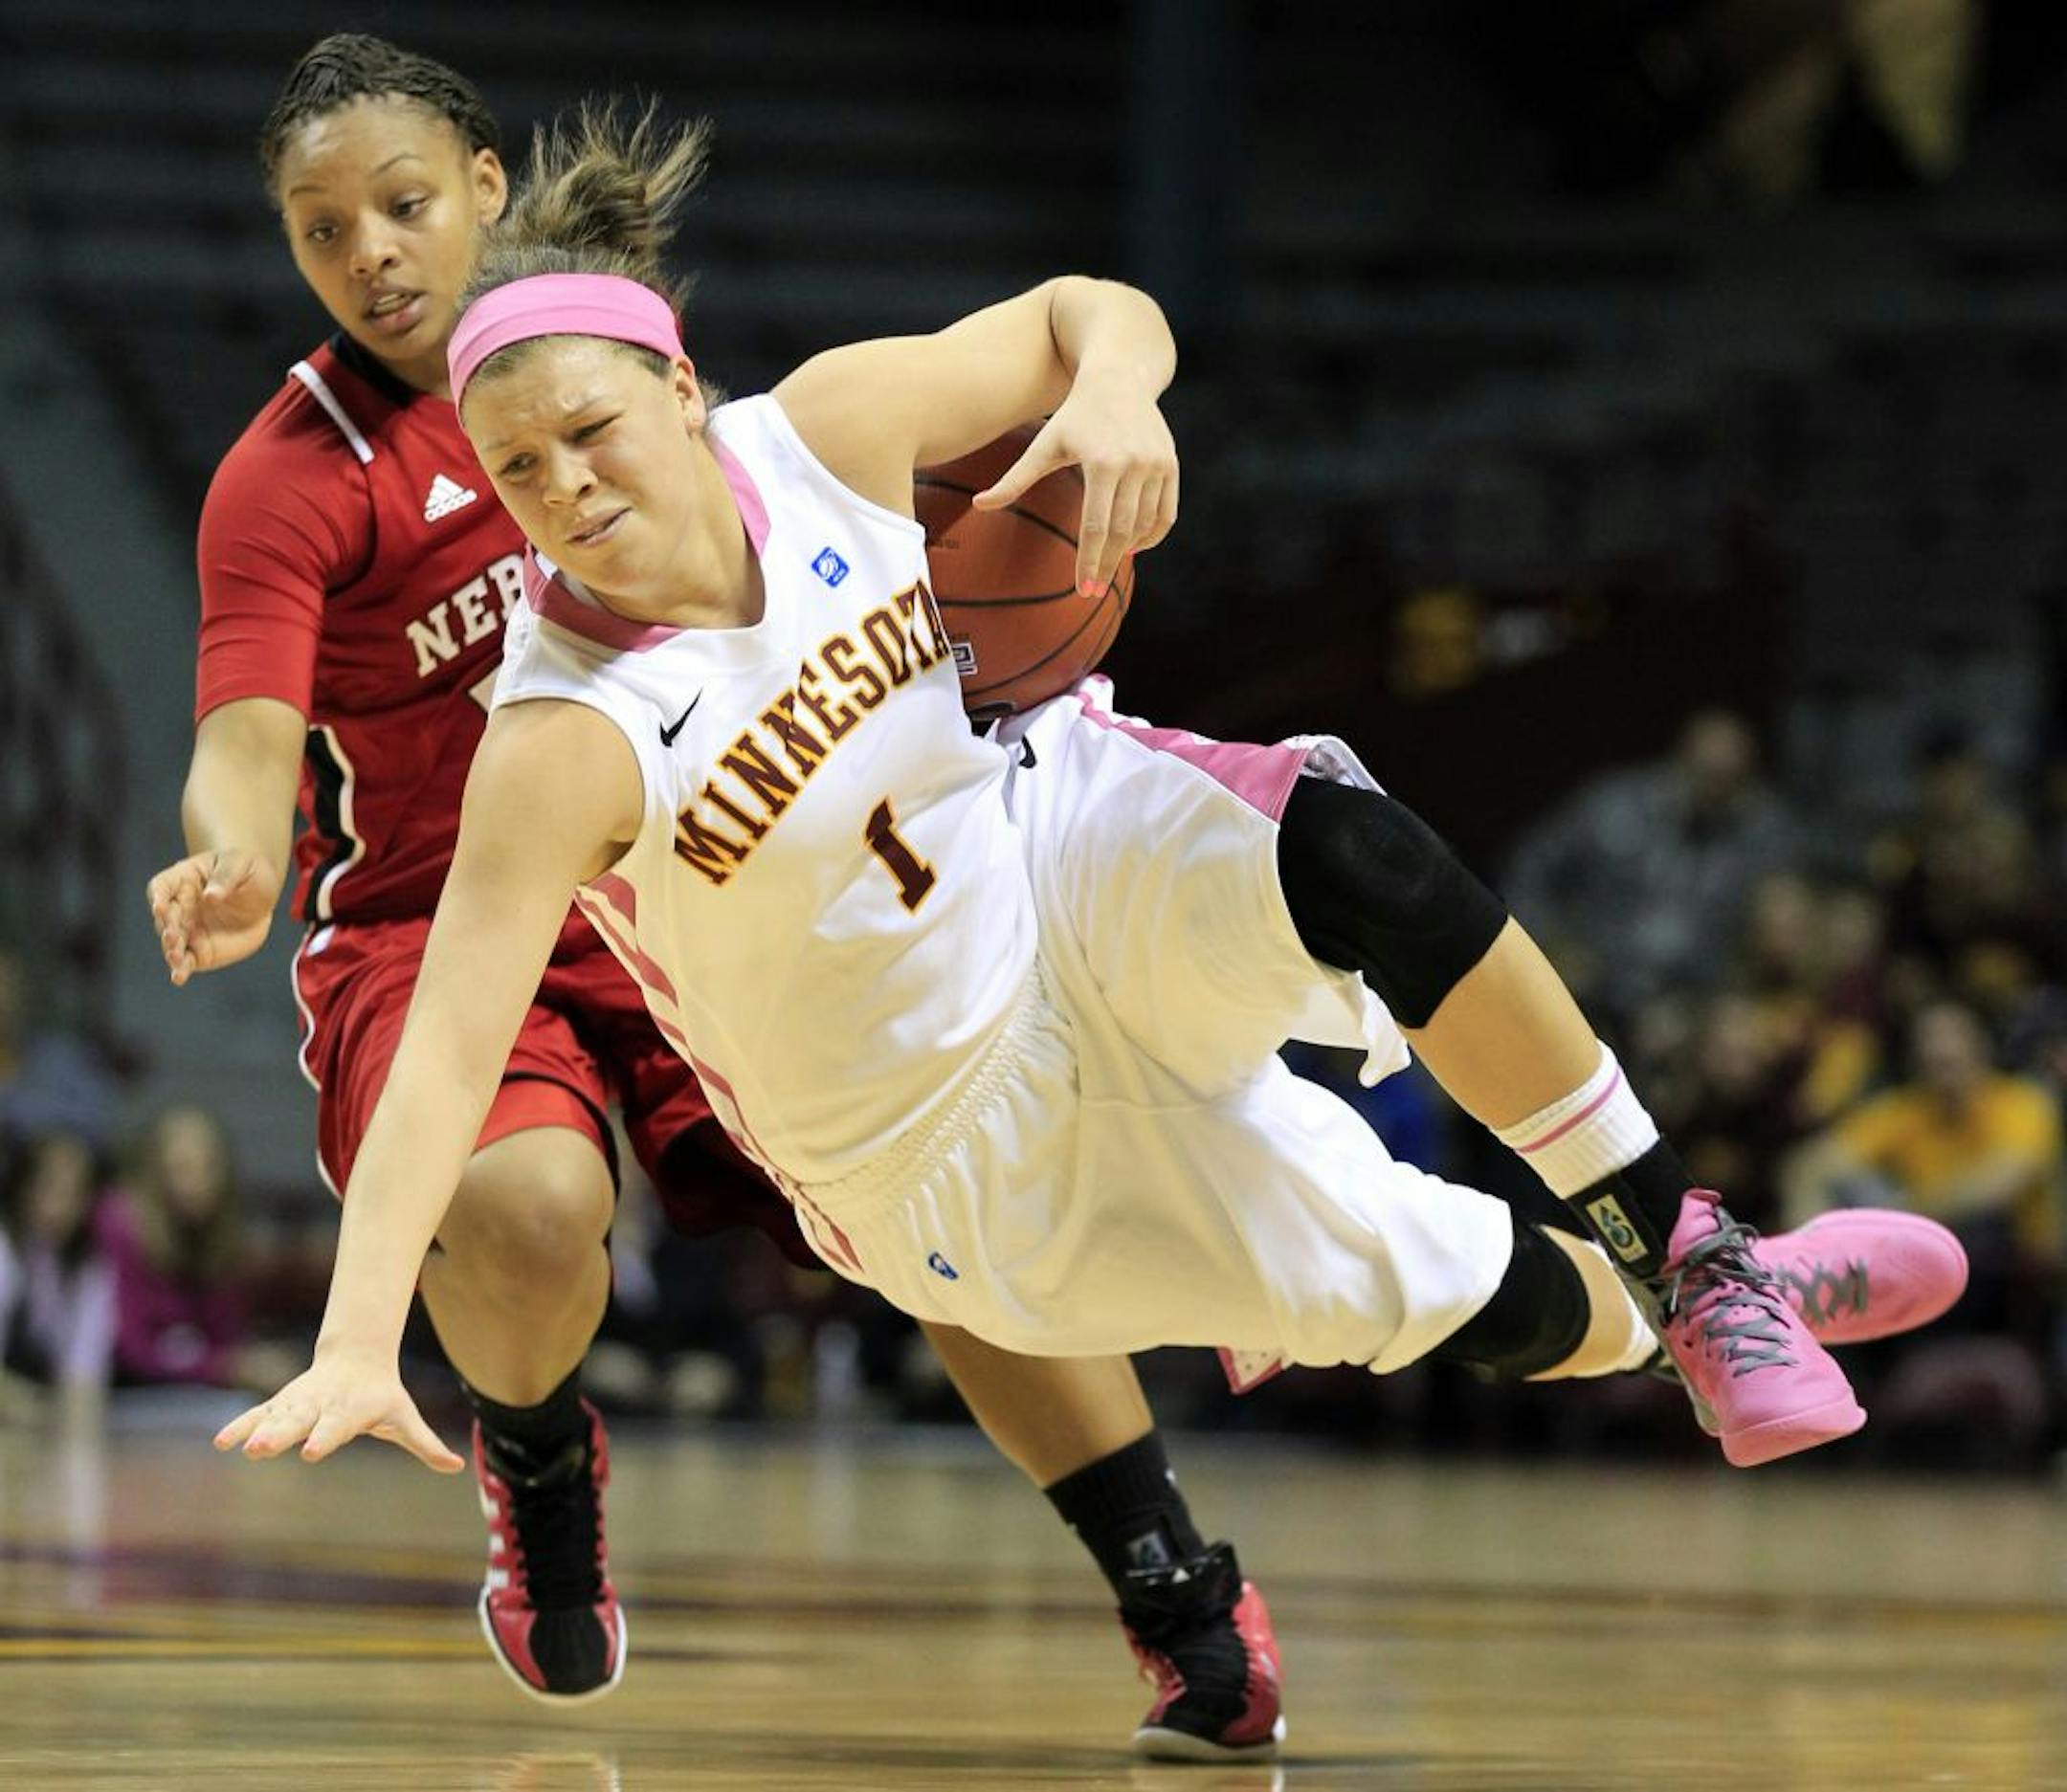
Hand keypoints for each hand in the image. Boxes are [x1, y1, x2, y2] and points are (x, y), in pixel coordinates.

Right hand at [147, 847, 280, 983]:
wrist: (260, 891)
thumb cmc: (246, 869)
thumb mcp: (240, 864)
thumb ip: (226, 878)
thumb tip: (211, 896)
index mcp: (182, 879)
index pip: (161, 886)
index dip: (157, 896)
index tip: (159, 906)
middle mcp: (178, 906)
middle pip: (164, 919)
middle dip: (167, 928)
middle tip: (174, 936)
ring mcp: (187, 929)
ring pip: (171, 943)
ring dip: (171, 951)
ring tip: (176, 959)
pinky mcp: (200, 949)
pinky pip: (187, 960)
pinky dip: (181, 969)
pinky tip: (179, 977)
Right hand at [214, 1344, 463, 1472]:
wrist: (357, 1358)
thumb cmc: (382, 1395)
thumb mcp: (404, 1416)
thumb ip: (425, 1443)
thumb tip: (456, 1466)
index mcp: (350, 1410)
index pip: (336, 1428)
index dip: (324, 1439)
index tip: (310, 1453)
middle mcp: (320, 1405)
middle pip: (299, 1422)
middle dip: (281, 1435)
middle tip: (262, 1450)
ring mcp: (297, 1404)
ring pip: (274, 1418)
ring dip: (256, 1432)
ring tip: (239, 1448)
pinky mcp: (281, 1405)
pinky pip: (257, 1416)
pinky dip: (240, 1426)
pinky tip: (221, 1443)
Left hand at [973, 388, 1177, 598]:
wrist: (1119, 379)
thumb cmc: (1074, 415)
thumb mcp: (1043, 445)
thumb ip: (1014, 479)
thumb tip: (978, 505)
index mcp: (1102, 463)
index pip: (1096, 526)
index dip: (1090, 561)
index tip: (1083, 590)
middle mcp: (1134, 465)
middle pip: (1121, 531)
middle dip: (1106, 565)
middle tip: (1093, 590)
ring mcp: (1157, 465)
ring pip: (1144, 525)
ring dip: (1128, 551)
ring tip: (1109, 564)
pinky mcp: (1171, 465)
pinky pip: (1165, 514)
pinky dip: (1151, 535)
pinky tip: (1134, 547)